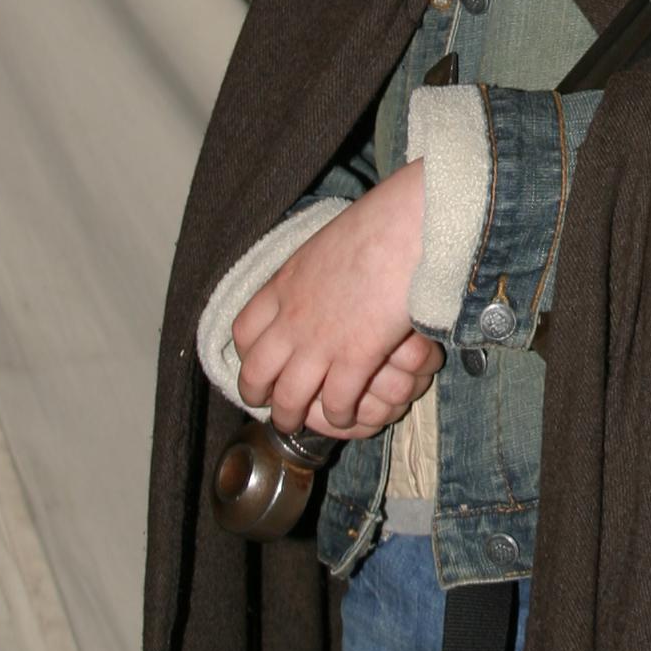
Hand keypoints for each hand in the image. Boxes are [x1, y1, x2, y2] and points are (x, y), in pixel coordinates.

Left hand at [232, 163, 444, 438]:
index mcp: (283, 285)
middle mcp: (292, 318)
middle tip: (265, 406)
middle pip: (256, 371)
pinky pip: (336, 401)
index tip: (254, 364)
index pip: (243, 331)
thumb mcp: (326, 245)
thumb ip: (314, 272)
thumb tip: (321, 278)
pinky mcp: (354, 357)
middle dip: (257, 395)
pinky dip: (338, 415)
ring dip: (291, 416)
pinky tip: (345, 416)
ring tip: (296, 425)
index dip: (245, 356)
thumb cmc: (378, 226)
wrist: (407, 227)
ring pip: (290, 396)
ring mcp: (320, 341)